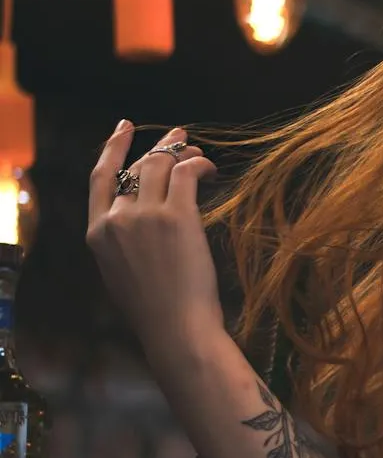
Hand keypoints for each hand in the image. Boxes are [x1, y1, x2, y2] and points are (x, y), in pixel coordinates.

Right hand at [86, 121, 224, 360]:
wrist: (175, 328)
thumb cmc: (154, 310)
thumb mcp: (119, 273)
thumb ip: (120, 241)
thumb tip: (134, 218)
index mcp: (97, 233)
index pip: (100, 177)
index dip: (113, 148)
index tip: (125, 128)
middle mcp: (117, 219)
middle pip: (137, 167)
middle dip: (160, 148)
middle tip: (180, 137)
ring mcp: (146, 215)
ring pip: (161, 164)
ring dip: (182, 151)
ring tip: (198, 153)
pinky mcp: (178, 216)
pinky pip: (187, 173)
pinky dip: (199, 164)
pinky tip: (209, 169)